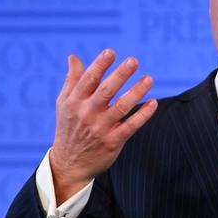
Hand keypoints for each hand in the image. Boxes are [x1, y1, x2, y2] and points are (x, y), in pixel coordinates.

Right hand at [49, 49, 157, 204]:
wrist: (69, 165)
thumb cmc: (69, 127)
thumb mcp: (64, 104)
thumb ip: (72, 80)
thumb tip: (73, 57)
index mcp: (74, 102)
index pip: (88, 80)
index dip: (100, 65)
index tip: (111, 52)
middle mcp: (87, 114)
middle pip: (106, 91)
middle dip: (120, 75)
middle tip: (134, 60)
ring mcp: (100, 128)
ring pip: (122, 107)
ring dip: (137, 92)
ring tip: (149, 79)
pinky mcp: (113, 141)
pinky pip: (131, 126)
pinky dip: (144, 114)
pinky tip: (153, 102)